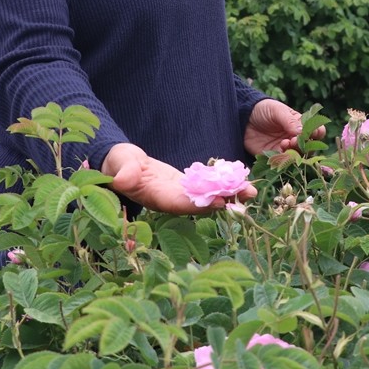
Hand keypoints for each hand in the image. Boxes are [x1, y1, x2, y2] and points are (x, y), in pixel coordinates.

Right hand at [101, 143, 255, 214]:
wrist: (121, 164)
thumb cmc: (116, 164)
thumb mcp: (118, 165)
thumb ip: (123, 172)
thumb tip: (123, 180)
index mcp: (155, 198)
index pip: (179, 204)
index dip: (199, 205)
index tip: (219, 202)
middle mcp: (171, 201)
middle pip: (200, 204)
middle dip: (224, 201)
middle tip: (248, 196)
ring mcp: (180, 194)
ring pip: (207, 196)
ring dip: (229, 194)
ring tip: (252, 190)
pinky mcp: (186, 186)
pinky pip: (207, 187)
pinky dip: (222, 184)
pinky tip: (240, 180)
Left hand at [244, 99, 323, 155]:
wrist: (242, 117)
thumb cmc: (263, 109)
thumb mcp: (277, 111)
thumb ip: (290, 121)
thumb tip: (302, 132)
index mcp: (300, 124)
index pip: (316, 131)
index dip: (317, 133)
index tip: (313, 133)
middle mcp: (296, 137)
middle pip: (309, 146)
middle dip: (305, 144)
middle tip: (295, 139)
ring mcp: (286, 147)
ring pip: (298, 155)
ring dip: (296, 151)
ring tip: (287, 142)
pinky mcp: (275, 156)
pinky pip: (284, 161)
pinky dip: (285, 157)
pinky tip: (281, 148)